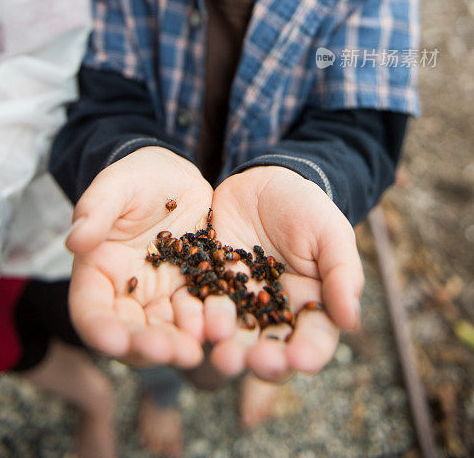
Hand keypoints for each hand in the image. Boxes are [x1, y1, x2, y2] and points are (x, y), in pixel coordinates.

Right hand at [66, 147, 216, 367]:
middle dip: (146, 346)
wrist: (175, 176)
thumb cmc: (136, 177)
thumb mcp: (116, 185)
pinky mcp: (192, 291)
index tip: (115, 340)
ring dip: (178, 345)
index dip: (100, 329)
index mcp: (98, 272)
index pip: (90, 310)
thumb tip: (74, 239)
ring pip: (165, 331)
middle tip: (169, 351)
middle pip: (129, 332)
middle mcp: (126, 293)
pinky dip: (207, 324)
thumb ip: (96, 209)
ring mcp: (161, 296)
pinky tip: (221, 329)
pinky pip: (200, 314)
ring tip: (196, 350)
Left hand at [207, 166, 363, 381]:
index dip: (308, 353)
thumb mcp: (331, 233)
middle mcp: (271, 314)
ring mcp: (237, 301)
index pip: (313, 340)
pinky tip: (193, 325)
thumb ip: (342, 274)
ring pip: (232, 335)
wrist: (265, 182)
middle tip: (255, 362)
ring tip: (222, 355)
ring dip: (227, 349)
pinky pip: (198, 305)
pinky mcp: (207, 284)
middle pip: (269, 348)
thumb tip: (351, 320)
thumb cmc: (307, 209)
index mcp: (309, 308)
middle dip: (262, 360)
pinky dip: (195, 318)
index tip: (301, 359)